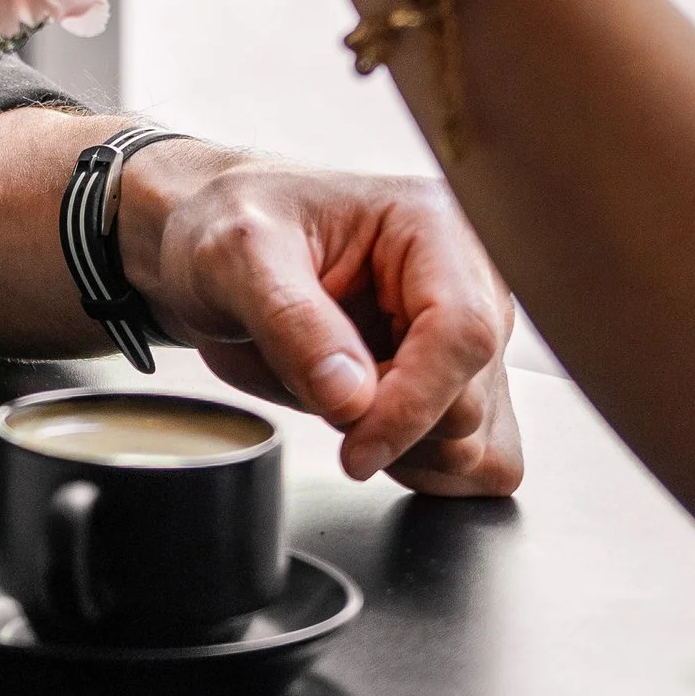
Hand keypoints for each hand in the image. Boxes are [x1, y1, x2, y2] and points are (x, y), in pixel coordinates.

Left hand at [122, 141, 522, 493]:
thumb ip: (290, 319)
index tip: (352, 445)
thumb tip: (352, 398)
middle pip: (469, 403)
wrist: (217, 250)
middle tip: (313, 385)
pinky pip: (477, 465)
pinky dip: (424, 469)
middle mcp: (469, 281)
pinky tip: (368, 432)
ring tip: (335, 398)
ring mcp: (466, 340)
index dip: (410, 404)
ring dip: (402, 451)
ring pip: (477, 446)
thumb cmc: (231, 226)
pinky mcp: (457, 386)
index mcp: (432, 226)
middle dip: (387, 426)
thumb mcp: (236, 252)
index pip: (463, 334)